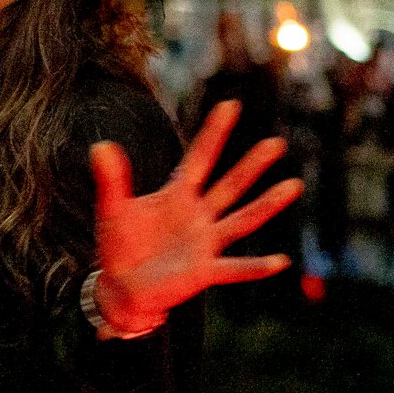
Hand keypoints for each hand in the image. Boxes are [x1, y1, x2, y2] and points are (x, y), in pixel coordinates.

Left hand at [88, 99, 302, 337]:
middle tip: (276, 143)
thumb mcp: (112, 209)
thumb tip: (100, 146)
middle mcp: (198, 215)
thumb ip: (111, 180)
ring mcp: (205, 242)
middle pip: (230, 186)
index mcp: (177, 194)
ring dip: (267, 205)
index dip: (213, 133)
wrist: (120, 287)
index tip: (230, 105)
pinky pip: (235, 268)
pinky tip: (280, 261)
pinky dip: (257, 267)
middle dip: (251, 165)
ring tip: (293, 185)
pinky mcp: (204, 271)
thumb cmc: (119, 244)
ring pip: (242, 220)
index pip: (199, 158)